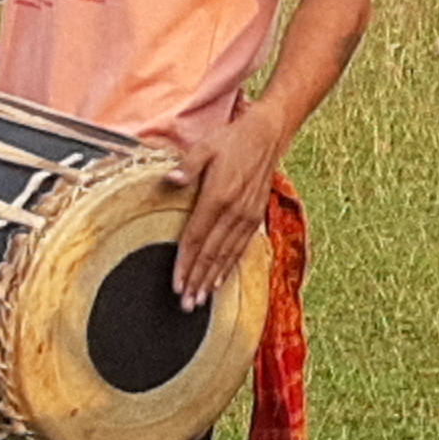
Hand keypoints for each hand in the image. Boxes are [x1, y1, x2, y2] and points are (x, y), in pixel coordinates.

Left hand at [167, 106, 293, 302]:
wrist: (268, 135)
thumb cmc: (233, 140)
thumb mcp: (205, 147)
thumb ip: (187, 167)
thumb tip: (170, 180)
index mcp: (217, 196)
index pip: (196, 238)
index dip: (185, 263)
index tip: (176, 284)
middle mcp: (234, 211)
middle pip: (211, 253)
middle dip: (197, 280)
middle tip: (186, 303)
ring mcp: (247, 216)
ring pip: (227, 255)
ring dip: (212, 279)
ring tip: (200, 300)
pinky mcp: (256, 216)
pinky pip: (240, 248)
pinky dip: (229, 267)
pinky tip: (220, 280)